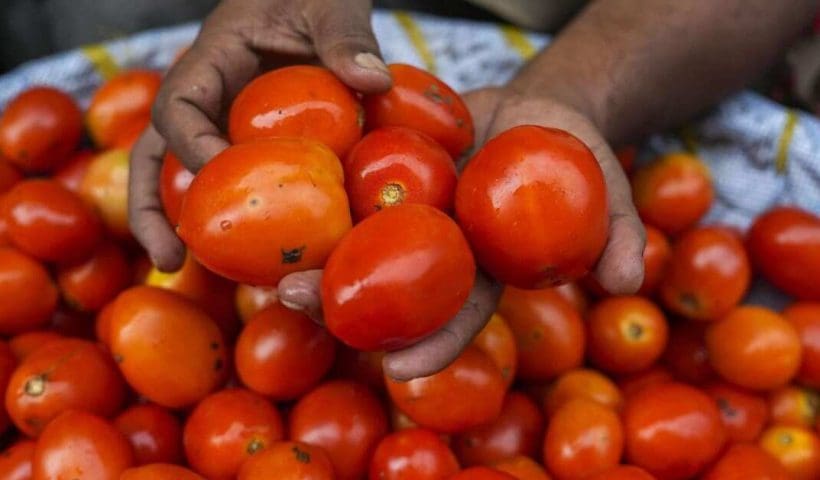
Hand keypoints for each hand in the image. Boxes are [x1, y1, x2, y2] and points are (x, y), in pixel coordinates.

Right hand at [128, 0, 390, 270]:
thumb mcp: (330, 3)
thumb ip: (345, 37)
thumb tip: (372, 81)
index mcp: (214, 59)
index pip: (181, 106)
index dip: (190, 146)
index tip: (220, 178)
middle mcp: (209, 97)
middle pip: (158, 154)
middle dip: (153, 207)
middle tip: (169, 260)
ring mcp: (225, 121)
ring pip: (184, 175)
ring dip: (179, 223)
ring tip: (184, 274)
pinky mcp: (249, 141)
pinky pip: (234, 181)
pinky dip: (234, 217)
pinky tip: (252, 260)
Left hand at [278, 87, 645, 380]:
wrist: (538, 106)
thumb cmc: (576, 152)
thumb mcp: (607, 183)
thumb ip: (617, 230)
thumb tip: (625, 279)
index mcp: (483, 268)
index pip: (457, 315)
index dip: (433, 344)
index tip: (401, 369)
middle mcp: (437, 250)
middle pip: (387, 287)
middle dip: (342, 302)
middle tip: (299, 303)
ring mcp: (409, 212)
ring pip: (355, 244)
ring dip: (313, 256)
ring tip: (271, 265)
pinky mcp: (388, 171)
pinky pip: (349, 183)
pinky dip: (316, 193)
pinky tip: (275, 193)